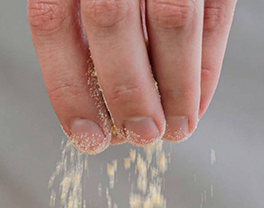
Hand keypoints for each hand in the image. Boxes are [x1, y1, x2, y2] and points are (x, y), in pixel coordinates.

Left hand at [27, 0, 236, 153]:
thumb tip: (90, 112)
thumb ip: (74, 30)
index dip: (66, 87)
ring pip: (171, 20)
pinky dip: (207, 63)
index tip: (84, 135)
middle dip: (125, 91)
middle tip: (138, 136)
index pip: (51, 22)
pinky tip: (197, 101)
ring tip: (174, 129)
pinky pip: (213, 14)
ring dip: (176, 85)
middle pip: (109, 22)